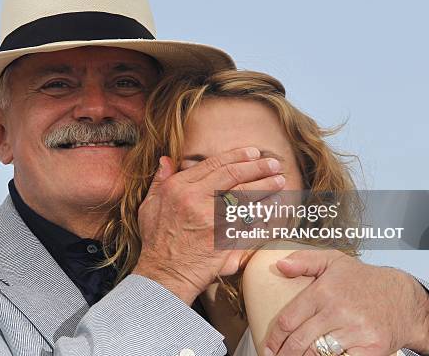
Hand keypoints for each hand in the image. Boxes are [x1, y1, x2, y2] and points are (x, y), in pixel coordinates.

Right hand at [132, 147, 284, 304]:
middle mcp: (193, 198)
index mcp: (177, 187)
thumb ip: (159, 181)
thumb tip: (166, 161)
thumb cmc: (156, 243)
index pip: (212, 164)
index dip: (236, 156)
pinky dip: (262, 213)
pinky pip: (248, 221)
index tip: (253, 154)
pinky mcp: (223, 236)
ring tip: (280, 182)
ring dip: (265, 187)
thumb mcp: (148, 207)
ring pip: (244, 195)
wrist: (163, 275)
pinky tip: (273, 207)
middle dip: (257, 167)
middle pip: (232, 174)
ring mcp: (210, 217)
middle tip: (274, 164)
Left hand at [264, 250, 428, 355]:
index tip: (268, 347)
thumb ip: (304, 260)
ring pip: (318, 354)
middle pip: (300, 341)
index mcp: (324, 291)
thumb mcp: (333, 260)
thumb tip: (280, 265)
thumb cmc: (364, 281)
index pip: (289, 320)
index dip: (275, 338)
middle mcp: (339, 311)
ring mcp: (356, 331)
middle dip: (284, 354)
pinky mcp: (372, 349)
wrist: (404, 298)